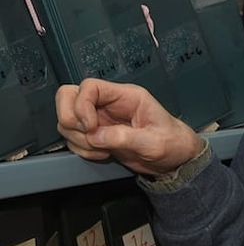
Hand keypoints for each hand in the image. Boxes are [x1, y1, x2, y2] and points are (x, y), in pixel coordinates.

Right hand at [56, 78, 203, 175]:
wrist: (175, 159)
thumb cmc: (173, 143)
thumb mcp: (153, 142)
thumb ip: (124, 137)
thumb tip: (94, 136)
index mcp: (126, 96)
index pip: (90, 86)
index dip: (82, 105)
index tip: (91, 127)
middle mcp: (109, 104)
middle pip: (68, 97)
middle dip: (71, 120)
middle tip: (90, 136)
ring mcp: (99, 119)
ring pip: (67, 120)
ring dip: (77, 138)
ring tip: (102, 149)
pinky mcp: (95, 135)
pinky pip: (72, 138)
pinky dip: (80, 149)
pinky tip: (101, 154)